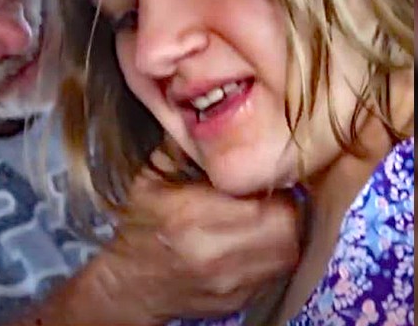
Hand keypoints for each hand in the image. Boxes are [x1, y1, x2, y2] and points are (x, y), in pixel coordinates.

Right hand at [71, 163, 299, 324]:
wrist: (129, 285)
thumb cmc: (140, 225)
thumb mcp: (151, 177)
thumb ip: (184, 148)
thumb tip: (214, 116)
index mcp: (187, 215)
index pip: (258, 196)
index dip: (267, 180)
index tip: (259, 172)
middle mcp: (212, 252)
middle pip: (284, 224)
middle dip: (282, 203)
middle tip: (267, 193)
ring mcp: (229, 283)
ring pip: (288, 250)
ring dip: (283, 229)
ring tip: (265, 215)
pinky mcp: (240, 300)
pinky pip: (276, 271)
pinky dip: (273, 252)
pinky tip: (255, 240)